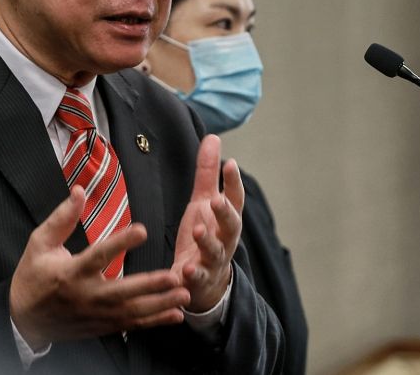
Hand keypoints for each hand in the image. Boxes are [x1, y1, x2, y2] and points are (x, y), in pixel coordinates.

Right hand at [9, 186, 190, 349]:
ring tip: (184, 295)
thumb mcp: (39, 243)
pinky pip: (133, 325)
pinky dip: (155, 321)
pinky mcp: (103, 326)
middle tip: (174, 276)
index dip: (121, 243)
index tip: (142, 230)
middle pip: (122, 291)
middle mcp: (86, 295)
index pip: (99, 255)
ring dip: (160, 305)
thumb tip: (78, 191)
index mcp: (71, 272)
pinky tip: (176, 314)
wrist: (24, 319)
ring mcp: (96, 314)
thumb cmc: (33, 276)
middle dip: (150, 285)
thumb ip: (62, 218)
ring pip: (133, 312)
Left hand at [172, 135, 244, 311]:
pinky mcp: (198, 280)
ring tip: (199, 230)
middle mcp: (225, 239)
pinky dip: (192, 275)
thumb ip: (207, 172)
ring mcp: (213, 261)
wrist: (204, 282)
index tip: (230, 163)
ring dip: (208, 242)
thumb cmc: (205, 234)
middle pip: (232, 226)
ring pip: (215, 252)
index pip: (235, 198)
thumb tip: (213, 137)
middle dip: (226, 213)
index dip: (233, 182)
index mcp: (226, 219)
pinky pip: (197, 278)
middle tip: (217, 200)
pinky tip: (184, 269)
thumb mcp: (203, 202)